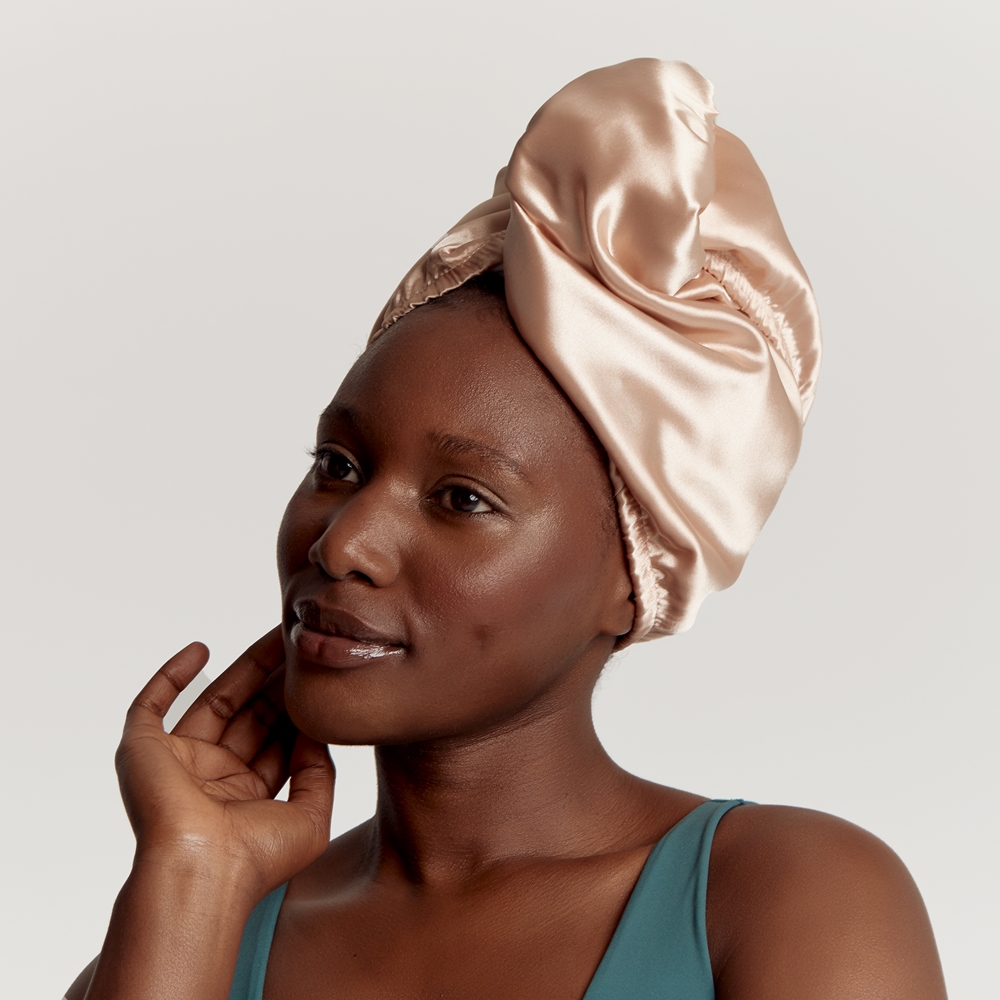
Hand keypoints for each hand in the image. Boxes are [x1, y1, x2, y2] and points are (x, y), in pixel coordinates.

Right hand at [115, 627, 334, 898]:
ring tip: (276, 638)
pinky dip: (171, 675)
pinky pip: (152, 705)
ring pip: (215, 701)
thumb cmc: (256, 858)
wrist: (202, 872)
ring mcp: (179, 762)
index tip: (317, 675)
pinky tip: (200, 649)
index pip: (276, 739)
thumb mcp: (311, 816)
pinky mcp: (145, 751)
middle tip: (301, 645)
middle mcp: (212, 777)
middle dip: (277, 680)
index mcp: (246, 796)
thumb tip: (318, 728)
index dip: (297, 706)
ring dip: (244, 668)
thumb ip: (318, 770)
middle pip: (250, 714)